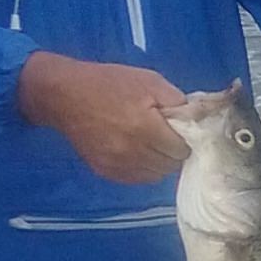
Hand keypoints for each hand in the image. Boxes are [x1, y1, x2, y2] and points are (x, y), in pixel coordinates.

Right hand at [16, 53, 189, 183]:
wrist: (64, 95)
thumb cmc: (110, 83)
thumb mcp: (150, 81)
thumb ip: (178, 102)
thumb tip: (196, 120)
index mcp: (145, 128)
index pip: (181, 150)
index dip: (185, 140)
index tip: (179, 131)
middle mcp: (132, 152)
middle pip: (169, 165)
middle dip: (173, 152)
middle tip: (166, 136)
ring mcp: (116, 164)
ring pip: (154, 175)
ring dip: (159, 162)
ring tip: (152, 143)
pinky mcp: (104, 171)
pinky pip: (136, 178)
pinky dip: (143, 168)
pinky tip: (138, 151)